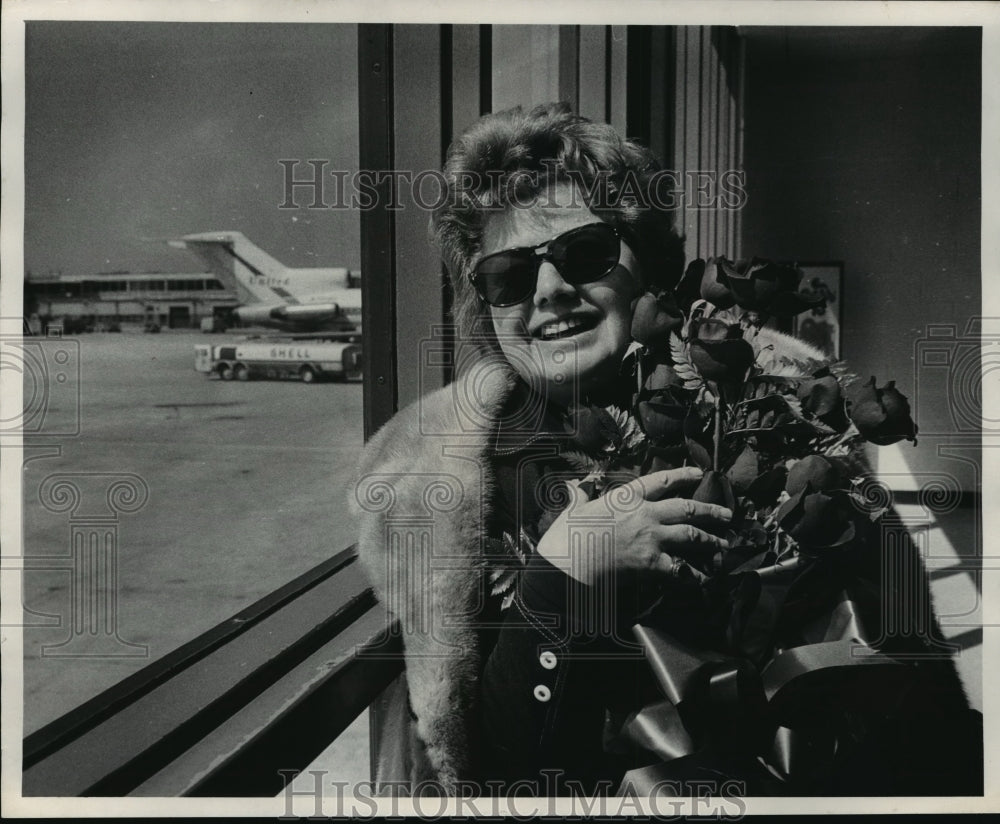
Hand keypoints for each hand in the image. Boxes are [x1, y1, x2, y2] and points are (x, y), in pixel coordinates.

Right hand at [536, 466, 731, 586]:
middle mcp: (645, 514)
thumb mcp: (572, 509)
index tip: (699, 472)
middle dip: (709, 510)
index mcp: (626, 498)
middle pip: (685, 508)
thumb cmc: (567, 536)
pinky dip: (696, 574)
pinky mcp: (652, 563)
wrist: (570, 564)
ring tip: (724, 543)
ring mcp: (652, 538)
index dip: (683, 474)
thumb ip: (579, 495)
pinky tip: (707, 577)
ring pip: (691, 535)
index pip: (661, 480)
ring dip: (711, 539)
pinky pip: (682, 568)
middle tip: (728, 513)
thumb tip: (574, 485)